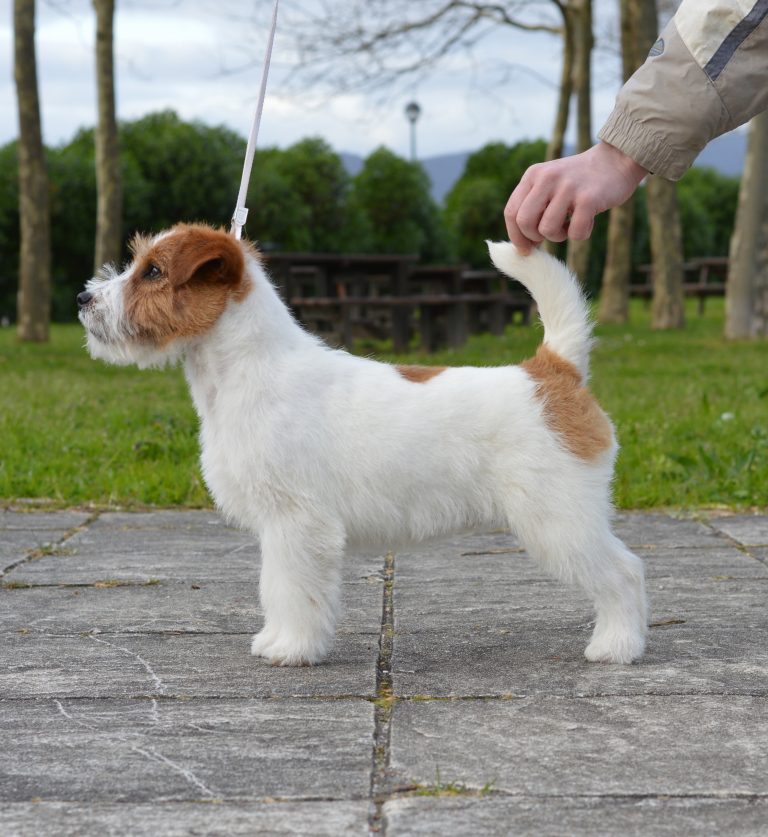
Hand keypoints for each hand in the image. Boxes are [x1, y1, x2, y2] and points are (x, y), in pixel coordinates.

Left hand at [504, 142, 647, 252]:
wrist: (616, 160)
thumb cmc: (579, 181)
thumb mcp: (549, 185)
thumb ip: (533, 207)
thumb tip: (522, 246)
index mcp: (533, 175)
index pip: (511, 212)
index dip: (516, 236)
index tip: (526, 248)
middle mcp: (547, 178)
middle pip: (524, 222)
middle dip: (534, 238)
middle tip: (550, 234)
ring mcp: (568, 187)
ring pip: (547, 230)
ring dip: (559, 236)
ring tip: (570, 224)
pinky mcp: (589, 198)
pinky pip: (575, 233)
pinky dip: (581, 234)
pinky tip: (587, 221)